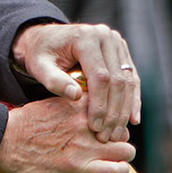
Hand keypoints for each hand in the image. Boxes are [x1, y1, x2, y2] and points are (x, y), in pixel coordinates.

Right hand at [0, 95, 135, 172]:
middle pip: (123, 130)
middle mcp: (86, 122)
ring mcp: (85, 145)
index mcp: (79, 104)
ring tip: (113, 161)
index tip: (107, 128)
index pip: (113, 109)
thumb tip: (85, 110)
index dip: (112, 121)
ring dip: (122, 156)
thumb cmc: (24, 124)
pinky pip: (116, 171)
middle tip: (110, 147)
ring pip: (127, 150)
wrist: (4, 141)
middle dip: (119, 139)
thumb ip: (73, 106)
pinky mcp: (79, 166)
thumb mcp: (52, 103)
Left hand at [13, 21, 140, 140]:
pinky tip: (132, 119)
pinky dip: (132, 100)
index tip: (95, 127)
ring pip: (128, 81)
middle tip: (106, 135)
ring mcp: (116, 43)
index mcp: (86, 38)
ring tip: (117, 133)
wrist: (46, 39)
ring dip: (124, 109)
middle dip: (113, 111)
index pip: (100, 76)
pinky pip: (131, 78)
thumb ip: (54, 81)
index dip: (100, 104)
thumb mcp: (39, 67)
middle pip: (118, 80)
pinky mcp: (122, 52)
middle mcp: (106, 36)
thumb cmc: (41, 54)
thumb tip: (75, 96)